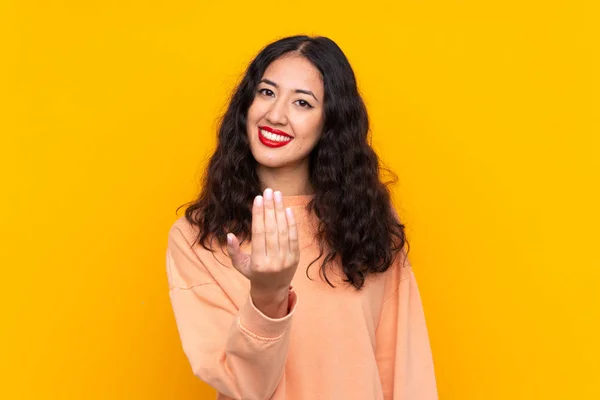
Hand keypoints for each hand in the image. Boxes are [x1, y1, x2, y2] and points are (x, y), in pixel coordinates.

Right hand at [226, 188, 299, 316]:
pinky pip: (294, 237)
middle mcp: (274, 261)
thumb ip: (233, 251)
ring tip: (278, 195)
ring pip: (284, 231)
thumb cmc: (253, 274)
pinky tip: (287, 209)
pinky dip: (292, 222)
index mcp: (259, 262)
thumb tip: (229, 235)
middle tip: (269, 191)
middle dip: (270, 208)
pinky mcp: (296, 257)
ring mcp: (287, 259)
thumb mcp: (240, 265)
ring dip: (280, 211)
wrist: (273, 290)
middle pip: (272, 229)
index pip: (259, 233)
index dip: (259, 215)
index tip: (258, 199)